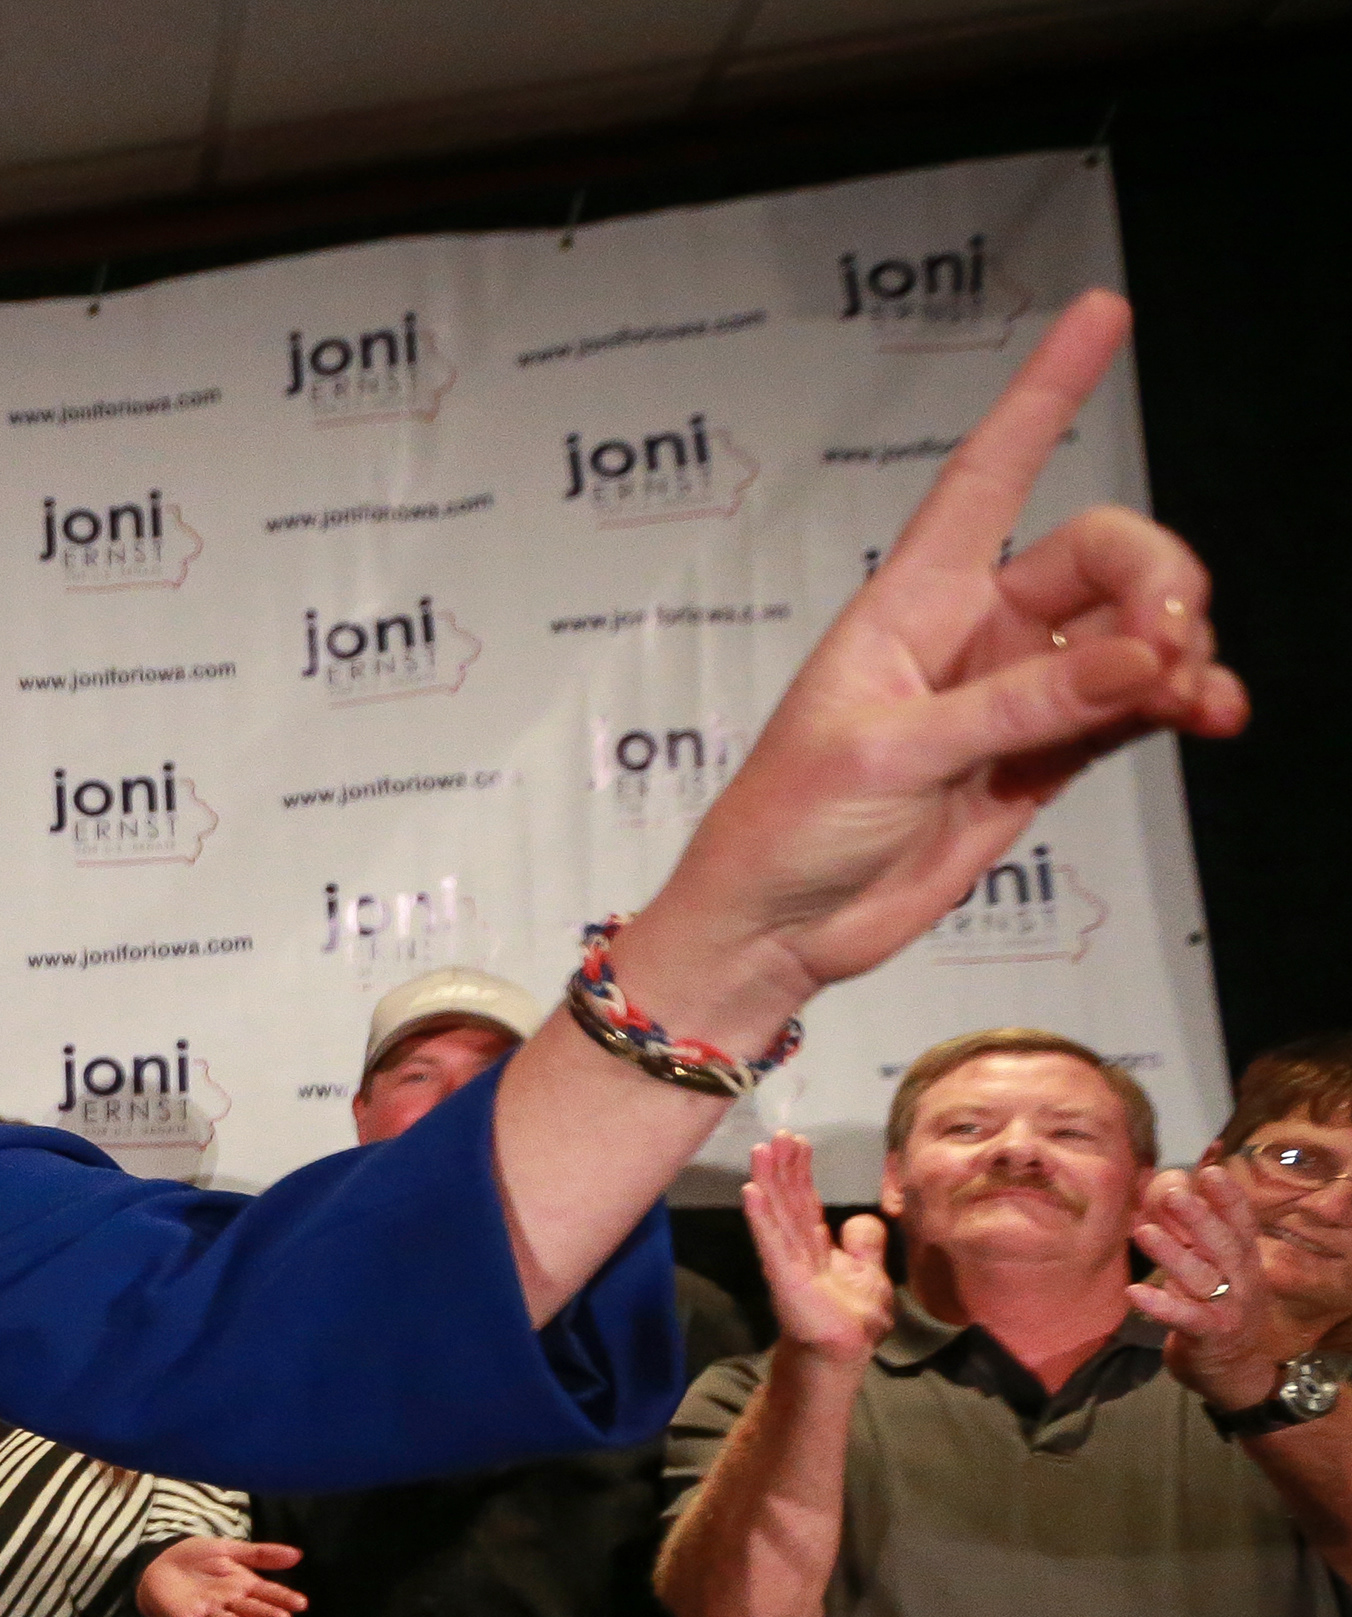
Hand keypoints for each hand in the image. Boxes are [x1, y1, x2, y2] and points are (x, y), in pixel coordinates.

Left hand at [137, 1537, 304, 1616]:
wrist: (159, 1563)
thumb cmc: (198, 1559)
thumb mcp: (229, 1550)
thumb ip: (260, 1554)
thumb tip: (298, 1554)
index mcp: (242, 1585)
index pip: (267, 1592)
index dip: (283, 1598)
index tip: (301, 1604)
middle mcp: (228, 1602)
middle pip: (250, 1609)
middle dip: (266, 1614)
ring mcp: (207, 1612)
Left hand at [622, 292, 1242, 1045]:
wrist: (779, 927)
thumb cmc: (787, 825)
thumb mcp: (893, 753)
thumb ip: (1021, 707)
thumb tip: (1136, 663)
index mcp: (910, 601)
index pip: (989, 472)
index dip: (1045, 392)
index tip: (1099, 315)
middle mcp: (970, 631)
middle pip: (1102, 557)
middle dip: (1156, 583)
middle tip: (1168, 646)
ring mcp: (1013, 692)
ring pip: (1131, 631)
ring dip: (1180, 650)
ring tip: (1194, 695)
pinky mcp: (1042, 754)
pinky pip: (1134, 704)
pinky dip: (1182, 702)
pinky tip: (1210, 714)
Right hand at [743, 1133, 894, 1366]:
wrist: (845, 1353)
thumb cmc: (854, 1320)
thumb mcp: (870, 1275)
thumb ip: (865, 1247)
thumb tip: (860, 1220)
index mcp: (815, 1246)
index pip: (806, 1201)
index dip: (801, 1171)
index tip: (797, 1141)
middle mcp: (797, 1248)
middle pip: (788, 1200)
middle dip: (781, 1167)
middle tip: (777, 1135)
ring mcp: (787, 1261)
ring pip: (777, 1213)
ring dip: (767, 1181)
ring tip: (760, 1151)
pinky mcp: (784, 1277)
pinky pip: (771, 1242)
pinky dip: (760, 1217)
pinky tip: (750, 1192)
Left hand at [1135, 1160, 1297, 1410]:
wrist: (1233, 1372)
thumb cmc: (1217, 1312)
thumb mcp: (1214, 1273)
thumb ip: (1197, 1240)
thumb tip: (1170, 1191)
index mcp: (1244, 1262)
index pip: (1241, 1224)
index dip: (1229, 1199)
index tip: (1210, 1171)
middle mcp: (1242, 1281)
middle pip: (1223, 1244)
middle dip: (1199, 1218)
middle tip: (1173, 1193)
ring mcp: (1229, 1309)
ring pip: (1202, 1277)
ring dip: (1172, 1253)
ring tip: (1144, 1231)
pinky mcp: (1210, 1335)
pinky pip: (1186, 1318)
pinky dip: (1161, 1305)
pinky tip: (1135, 1292)